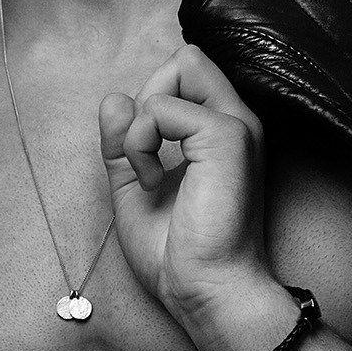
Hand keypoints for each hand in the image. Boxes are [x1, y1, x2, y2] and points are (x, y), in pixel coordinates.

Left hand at [99, 45, 273, 328]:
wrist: (205, 292)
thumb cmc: (178, 255)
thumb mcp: (133, 188)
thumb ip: (122, 144)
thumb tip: (115, 98)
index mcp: (220, 134)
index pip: (185, 75)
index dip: (152, 101)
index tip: (144, 158)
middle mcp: (236, 121)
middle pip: (187, 59)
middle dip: (149, 98)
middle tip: (145, 156)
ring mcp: (236, 125)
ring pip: (181, 65)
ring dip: (142, 122)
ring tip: (149, 173)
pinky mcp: (226, 136)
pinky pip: (162, 106)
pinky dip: (140, 142)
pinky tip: (151, 181)